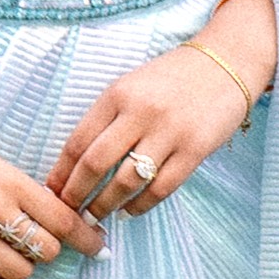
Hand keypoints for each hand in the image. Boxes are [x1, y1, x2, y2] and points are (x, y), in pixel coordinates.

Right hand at [0, 133, 105, 278]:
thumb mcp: (0, 170)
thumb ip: (32, 196)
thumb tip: (74, 225)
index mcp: (11, 182)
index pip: (63, 219)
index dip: (87, 237)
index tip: (98, 245)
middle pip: (46, 250)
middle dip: (49, 251)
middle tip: (39, 245)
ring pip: (21, 272)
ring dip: (24, 269)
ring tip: (13, 256)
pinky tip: (0, 275)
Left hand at [54, 40, 254, 221]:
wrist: (226, 61)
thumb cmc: (172, 78)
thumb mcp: (131, 86)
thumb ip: (106, 119)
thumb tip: (75, 165)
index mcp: (117, 95)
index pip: (77, 142)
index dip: (60, 174)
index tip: (52, 194)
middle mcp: (140, 112)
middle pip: (95, 165)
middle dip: (76, 196)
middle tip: (70, 213)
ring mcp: (169, 131)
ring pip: (126, 181)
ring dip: (105, 206)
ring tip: (96, 216)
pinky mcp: (195, 148)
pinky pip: (160, 188)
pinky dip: (140, 206)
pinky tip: (130, 210)